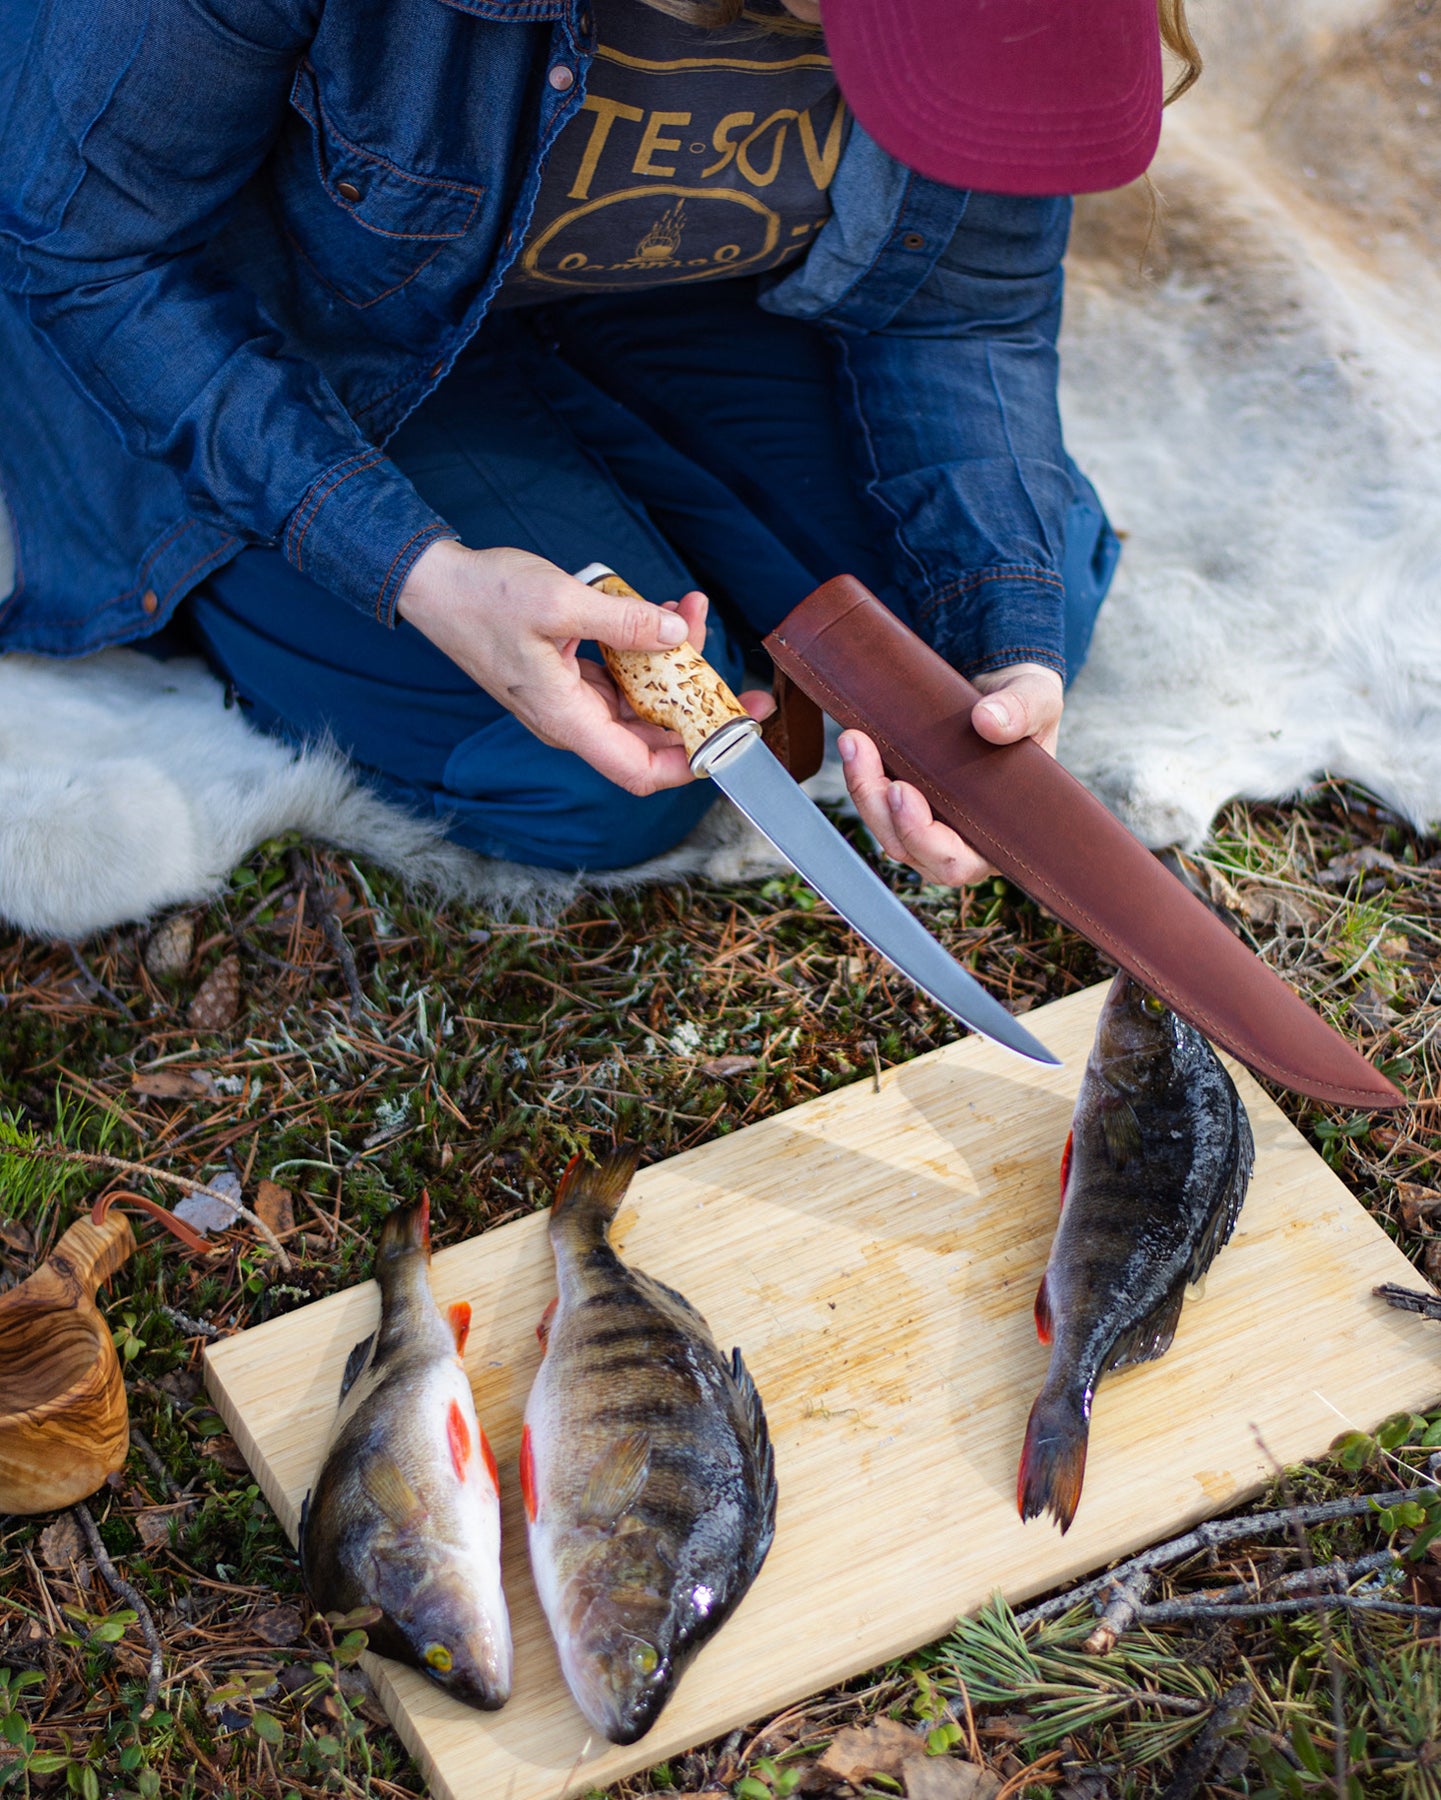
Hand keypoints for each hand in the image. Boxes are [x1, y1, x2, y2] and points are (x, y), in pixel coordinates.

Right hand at [397, 542, 773, 793]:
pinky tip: (664, 612)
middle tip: (748, 687)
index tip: (730, 740)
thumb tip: (674, 637)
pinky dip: (647, 646)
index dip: (689, 765)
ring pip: (642, 698)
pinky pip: (623, 673)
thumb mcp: (559, 602)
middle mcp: (572, 718)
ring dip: (675, 662)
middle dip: (700, 708)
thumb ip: (623, 622)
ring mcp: (572, 697)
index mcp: (566, 719)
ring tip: (691, 613)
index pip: (638, 769)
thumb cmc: (483, 598)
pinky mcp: (571, 674)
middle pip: (651, 735)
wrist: (434, 583)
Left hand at [839, 662, 1063, 885]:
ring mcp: (933, 826)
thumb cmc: (1028, 710)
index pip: (957, 864)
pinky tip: (855, 743)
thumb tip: (989, 721)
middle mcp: (963, 842)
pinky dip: (863, 779)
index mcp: (1000, 839)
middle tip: (866, 755)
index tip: (903, 790)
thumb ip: (1023, 709)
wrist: (1003, 695)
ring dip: (864, 791)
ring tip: (854, 741)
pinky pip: (878, 808)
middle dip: (882, 811)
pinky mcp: (910, 805)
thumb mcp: (1038, 700)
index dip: (924, 838)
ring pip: (886, 831)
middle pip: (909, 850)